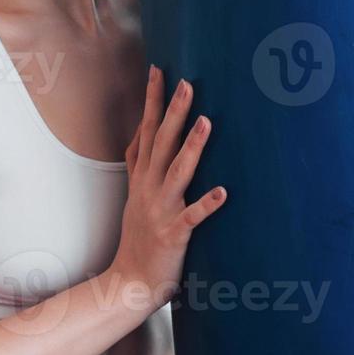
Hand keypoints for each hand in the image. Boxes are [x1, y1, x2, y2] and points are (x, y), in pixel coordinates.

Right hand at [111, 65, 227, 303]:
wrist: (129, 283)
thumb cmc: (139, 240)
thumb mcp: (134, 196)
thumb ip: (139, 166)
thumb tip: (140, 135)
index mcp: (142, 180)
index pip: (145, 131)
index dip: (151, 101)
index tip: (159, 71)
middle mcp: (149, 190)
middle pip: (161, 143)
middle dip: (173, 112)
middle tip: (187, 83)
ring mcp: (160, 211)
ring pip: (177, 172)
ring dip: (192, 147)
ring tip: (206, 122)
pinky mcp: (173, 235)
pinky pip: (192, 217)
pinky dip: (207, 204)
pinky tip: (224, 192)